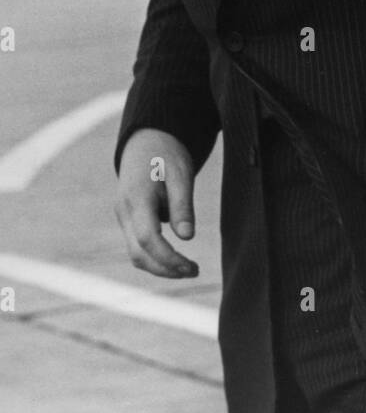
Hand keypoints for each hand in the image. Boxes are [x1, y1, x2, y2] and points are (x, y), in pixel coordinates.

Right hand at [115, 128, 197, 278]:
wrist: (146, 140)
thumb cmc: (166, 154)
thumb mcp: (181, 174)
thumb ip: (182, 206)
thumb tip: (187, 237)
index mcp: (137, 198)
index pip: (148, 238)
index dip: (168, 257)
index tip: (191, 266)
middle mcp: (125, 211)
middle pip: (138, 253)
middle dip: (165, 269)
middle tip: (194, 271)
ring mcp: (123, 216)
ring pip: (135, 253)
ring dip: (160, 267)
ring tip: (188, 269)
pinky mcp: (128, 219)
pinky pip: (137, 246)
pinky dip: (154, 257)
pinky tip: (175, 259)